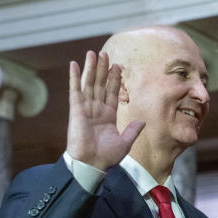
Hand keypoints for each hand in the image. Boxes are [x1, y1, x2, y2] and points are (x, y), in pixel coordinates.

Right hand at [67, 50, 144, 170]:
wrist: (92, 163)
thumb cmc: (107, 156)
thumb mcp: (125, 142)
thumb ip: (133, 130)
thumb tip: (142, 121)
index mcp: (108, 115)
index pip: (112, 92)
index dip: (115, 79)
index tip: (118, 66)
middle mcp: (97, 109)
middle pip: (101, 84)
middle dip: (103, 69)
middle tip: (105, 53)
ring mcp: (86, 108)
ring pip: (89, 83)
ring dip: (91, 68)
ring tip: (92, 53)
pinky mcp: (76, 110)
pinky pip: (75, 90)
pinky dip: (74, 77)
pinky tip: (74, 64)